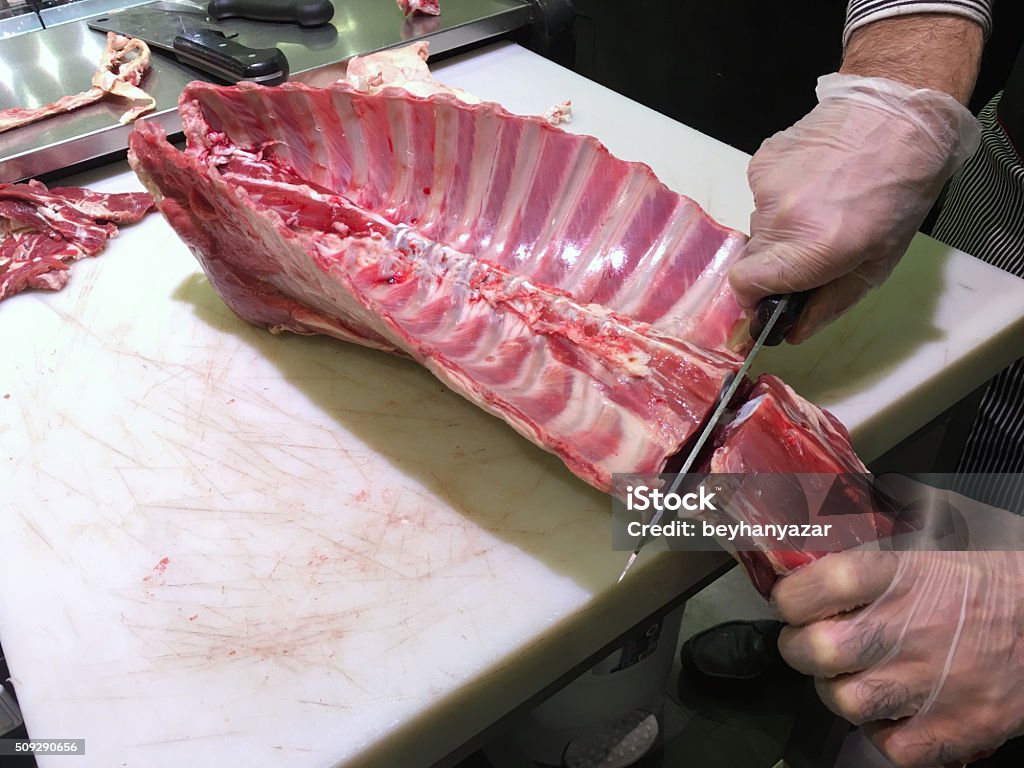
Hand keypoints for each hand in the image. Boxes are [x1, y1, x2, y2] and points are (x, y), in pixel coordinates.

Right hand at [729, 73, 980, 341]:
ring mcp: (764, 187)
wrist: (899, 116)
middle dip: (775, 262)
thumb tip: (792, 333)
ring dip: (781, 226)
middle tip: (812, 248)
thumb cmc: (900, 194)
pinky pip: (761, 194)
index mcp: (809, 250)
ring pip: (758, 224)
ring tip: (822, 205)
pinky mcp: (761, 160)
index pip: (743, 286)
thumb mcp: (878, 264)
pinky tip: (814, 180)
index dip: (754, 297)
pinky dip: (781, 195)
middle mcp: (778, 220)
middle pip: (751, 258)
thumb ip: (829, 304)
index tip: (771, 296)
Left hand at [773, 486, 1023, 766]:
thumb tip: (827, 531)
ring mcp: (935, 684)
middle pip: (817, 650)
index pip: (815, 585)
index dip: (790, 597)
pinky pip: (889, 745)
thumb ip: (880, 542)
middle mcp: (911, 628)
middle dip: (800, 648)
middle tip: (810, 643)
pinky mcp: (959, 728)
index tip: (791, 600)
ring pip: (845, 700)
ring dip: (838, 690)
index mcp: (902, 575)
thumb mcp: (939, 539)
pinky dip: (882, 733)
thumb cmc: (997, 580)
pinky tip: (892, 710)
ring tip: (852, 676)